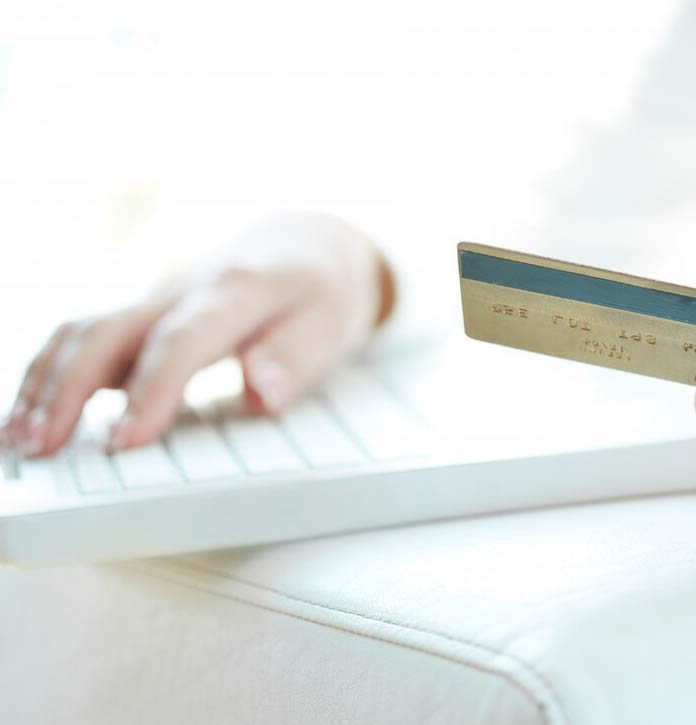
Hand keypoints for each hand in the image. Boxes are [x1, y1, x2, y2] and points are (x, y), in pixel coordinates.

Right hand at [3, 212, 393, 454]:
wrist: (307, 240)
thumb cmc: (322, 288)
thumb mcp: (332, 321)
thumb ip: (295, 358)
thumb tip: (261, 395)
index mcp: (236, 290)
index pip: (182, 342)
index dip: (150, 391)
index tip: (124, 442)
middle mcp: (184, 288)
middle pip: (109, 331)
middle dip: (66, 389)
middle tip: (40, 448)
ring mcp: (157, 296)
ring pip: (84, 329)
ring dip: (46, 382)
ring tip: (20, 439)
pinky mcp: (144, 309)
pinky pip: (87, 335)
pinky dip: (55, 372)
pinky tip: (34, 413)